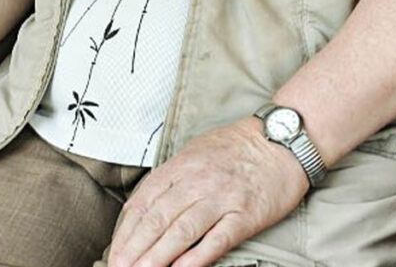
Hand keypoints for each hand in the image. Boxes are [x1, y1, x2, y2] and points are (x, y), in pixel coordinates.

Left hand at [106, 117, 308, 266]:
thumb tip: (146, 205)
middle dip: (135, 248)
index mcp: (182, 164)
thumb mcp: (196, 151)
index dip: (127, 230)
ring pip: (182, 230)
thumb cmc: (237, 147)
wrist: (281, 140)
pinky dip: (197, 257)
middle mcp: (197, 180)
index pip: (145, 200)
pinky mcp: (246, 215)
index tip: (114, 251)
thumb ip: (172, 177)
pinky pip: (217, 239)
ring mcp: (221, 198)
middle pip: (158, 218)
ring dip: (157, 256)